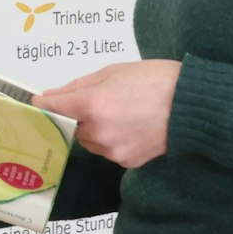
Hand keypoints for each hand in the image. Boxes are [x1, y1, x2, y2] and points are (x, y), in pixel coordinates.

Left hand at [34, 60, 180, 168]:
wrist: (193, 105)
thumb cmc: (157, 80)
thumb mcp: (114, 71)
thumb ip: (78, 85)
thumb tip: (52, 96)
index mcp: (92, 104)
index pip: (53, 108)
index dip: (44, 104)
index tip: (39, 102)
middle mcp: (98, 132)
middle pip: (73, 127)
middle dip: (80, 116)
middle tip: (104, 101)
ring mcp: (113, 150)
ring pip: (90, 141)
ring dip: (96, 129)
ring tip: (124, 113)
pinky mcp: (127, 162)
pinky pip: (109, 151)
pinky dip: (114, 140)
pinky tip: (134, 126)